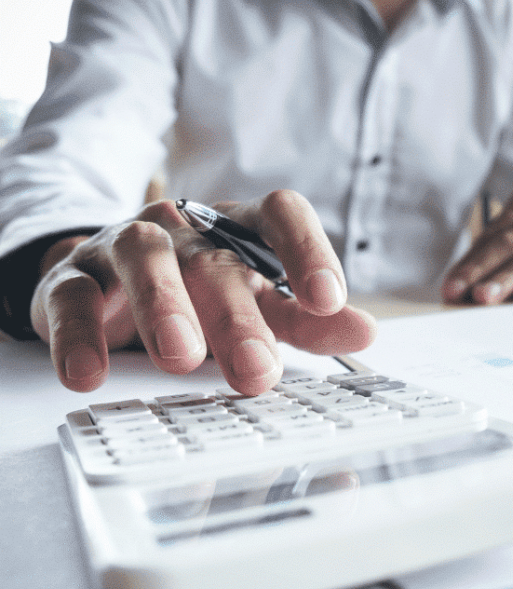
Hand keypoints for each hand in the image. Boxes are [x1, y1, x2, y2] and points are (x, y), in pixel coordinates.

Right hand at [30, 190, 375, 394]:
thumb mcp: (261, 307)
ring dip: (164, 308)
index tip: (329, 299)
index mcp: (241, 231)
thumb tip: (365, 330)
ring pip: (145, 260)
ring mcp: (126, 247)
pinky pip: (71, 297)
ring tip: (181, 358)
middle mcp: (187, 232)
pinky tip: (89, 373)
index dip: (308, 250)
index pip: (281, 214)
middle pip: (216, 260)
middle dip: (238, 317)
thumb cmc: (203, 297)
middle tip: (257, 370)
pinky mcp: (73, 278)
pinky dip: (79, 335)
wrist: (110, 284)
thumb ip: (308, 321)